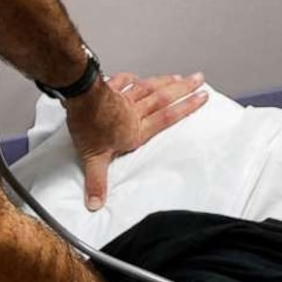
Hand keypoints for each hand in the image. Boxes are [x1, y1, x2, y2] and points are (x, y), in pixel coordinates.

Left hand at [65, 71, 207, 209]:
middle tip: (199, 79)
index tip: (202, 98)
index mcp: (136, 131)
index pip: (166, 118)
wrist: (79, 98)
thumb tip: (95, 204)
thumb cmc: (88, 126)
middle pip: (163, 99)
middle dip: (183, 89)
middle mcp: (134, 112)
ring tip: (179, 77)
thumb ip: (97, 182)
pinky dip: (132, 78)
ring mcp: (124, 98)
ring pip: (149, 88)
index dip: (186, 108)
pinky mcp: (110, 88)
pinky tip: (137, 77)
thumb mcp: (94, 160)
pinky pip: (124, 81)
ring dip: (165, 82)